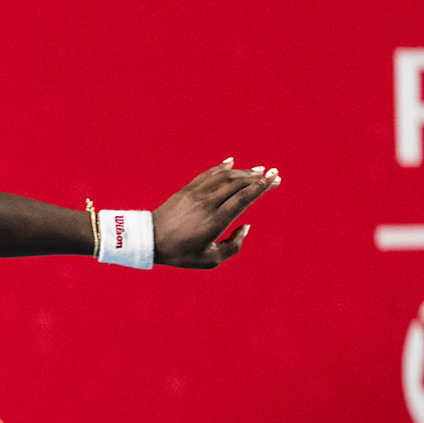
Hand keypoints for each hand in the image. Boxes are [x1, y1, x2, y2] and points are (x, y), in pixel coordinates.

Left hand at [151, 158, 278, 268]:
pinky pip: (207, 174)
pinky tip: (232, 162)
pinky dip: (221, 167)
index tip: (274, 180)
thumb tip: (246, 226)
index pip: (243, 198)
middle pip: (238, 184)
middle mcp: (207, 204)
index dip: (261, 187)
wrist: (148, 240)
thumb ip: (233, 246)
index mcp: (215, 221)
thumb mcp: (209, 260)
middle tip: (274, 174)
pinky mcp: (186, 190)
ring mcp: (196, 194)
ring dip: (243, 172)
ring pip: (224, 177)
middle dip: (258, 178)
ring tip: (259, 170)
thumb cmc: (179, 253)